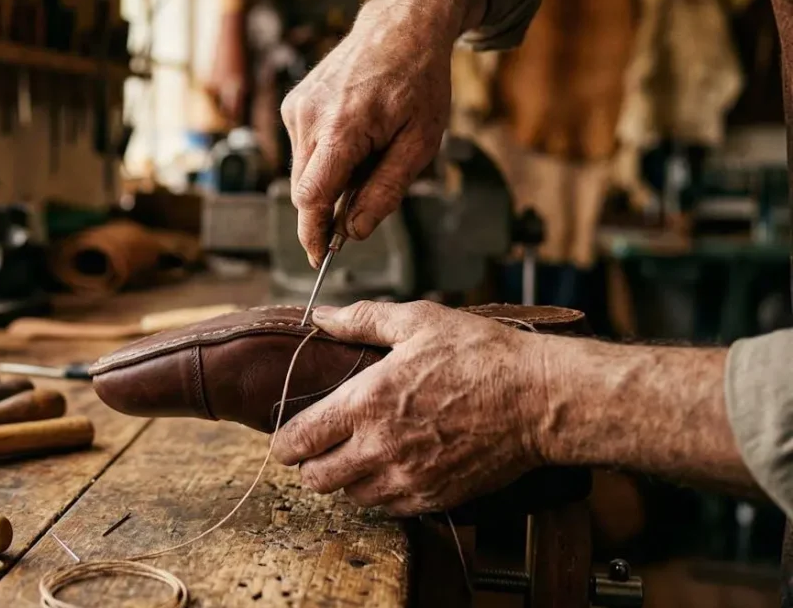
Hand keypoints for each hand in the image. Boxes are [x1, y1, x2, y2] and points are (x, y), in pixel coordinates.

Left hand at [272, 301, 549, 515]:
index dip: (284, 443)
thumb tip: (320, 315)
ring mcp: (407, 478)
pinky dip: (380, 493)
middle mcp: (379, 448)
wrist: (540, 400)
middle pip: (315, 479)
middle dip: (309, 465)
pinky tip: (391, 468)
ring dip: (345, 480)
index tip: (286, 437)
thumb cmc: (482, 356)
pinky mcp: (434, 498)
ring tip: (358, 455)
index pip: (298, 441)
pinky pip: (387, 508)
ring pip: (349, 496)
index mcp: (366, 403)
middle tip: (319, 448)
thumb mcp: (418, 322)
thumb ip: (361, 320)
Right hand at [282, 0, 488, 265]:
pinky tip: (354, 136)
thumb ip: (385, 191)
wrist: (401, 26)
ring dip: (330, 179)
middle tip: (364, 204)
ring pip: (303, 172)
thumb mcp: (420, 143)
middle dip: (329, 208)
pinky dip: (325, 157)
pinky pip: (304, 149)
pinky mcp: (293, 104)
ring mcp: (297, 108)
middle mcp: (309, 117)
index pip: (311, 198)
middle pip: (305, 190)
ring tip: (369, 154)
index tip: (319, 258)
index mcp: (342, 128)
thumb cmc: (418, 81)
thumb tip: (355, 232)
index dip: (314, 233)